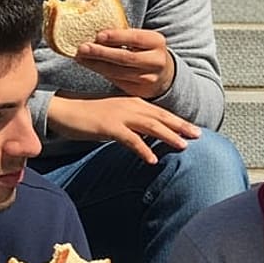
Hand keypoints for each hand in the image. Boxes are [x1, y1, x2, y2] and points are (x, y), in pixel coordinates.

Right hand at [46, 95, 199, 163]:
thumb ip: (135, 124)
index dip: (179, 121)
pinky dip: (143, 149)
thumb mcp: (117, 117)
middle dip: (181, 126)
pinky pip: (130, 139)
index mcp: (133, 103)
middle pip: (161, 117)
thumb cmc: (90, 115)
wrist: (64, 110)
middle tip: (199, 135)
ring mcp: (120, 115)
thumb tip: (151, 137)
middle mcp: (130, 106)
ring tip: (183, 146)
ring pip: (151, 126)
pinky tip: (152, 159)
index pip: (161, 112)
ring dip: (168, 136)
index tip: (195, 129)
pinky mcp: (108, 126)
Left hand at [76, 28, 175, 98]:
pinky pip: (116, 81)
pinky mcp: (139, 91)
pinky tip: (89, 65)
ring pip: (118, 72)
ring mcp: (149, 78)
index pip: (135, 38)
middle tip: (83, 48)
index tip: (98, 35)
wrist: (162, 73)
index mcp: (156, 42)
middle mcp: (156, 61)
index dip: (116, 37)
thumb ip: (123, 34)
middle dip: (102, 53)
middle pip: (126, 58)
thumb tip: (94, 29)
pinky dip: (100, 72)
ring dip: (96, 64)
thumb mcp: (141, 38)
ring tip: (80, 57)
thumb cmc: (144, 49)